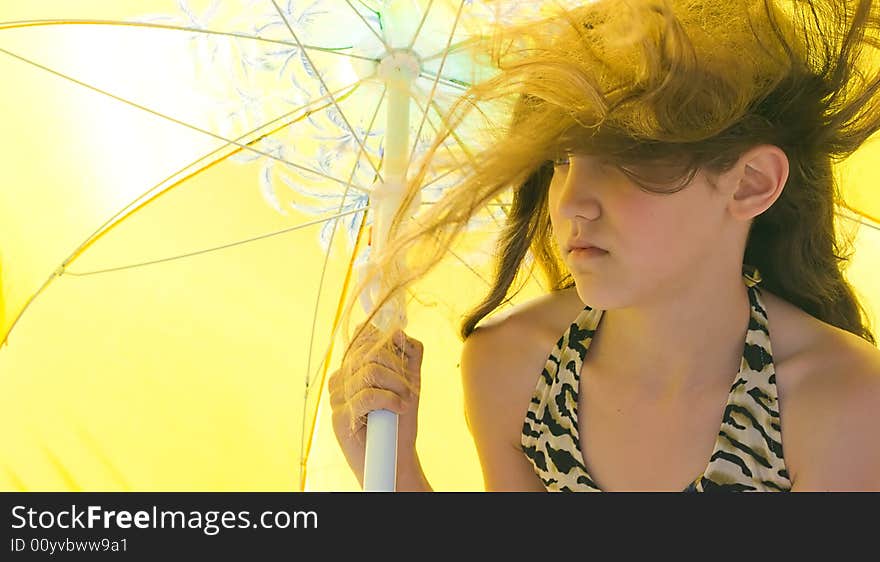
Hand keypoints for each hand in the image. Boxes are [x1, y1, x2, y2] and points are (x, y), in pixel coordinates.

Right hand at [328, 321, 423, 487]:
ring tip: (406, 400)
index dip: (386, 343)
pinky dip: (390, 399)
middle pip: (370, 353)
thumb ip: (407, 355)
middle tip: (409, 388)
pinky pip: (367, 395)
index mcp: (351, 369)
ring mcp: (336, 399)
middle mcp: (339, 380)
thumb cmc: (399, 420)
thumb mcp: (409, 382)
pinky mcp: (340, 417)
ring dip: (398, 385)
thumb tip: (399, 331)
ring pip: (370, 371)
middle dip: (397, 368)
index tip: (403, 361)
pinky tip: (400, 408)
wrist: (395, 457)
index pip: (363, 338)